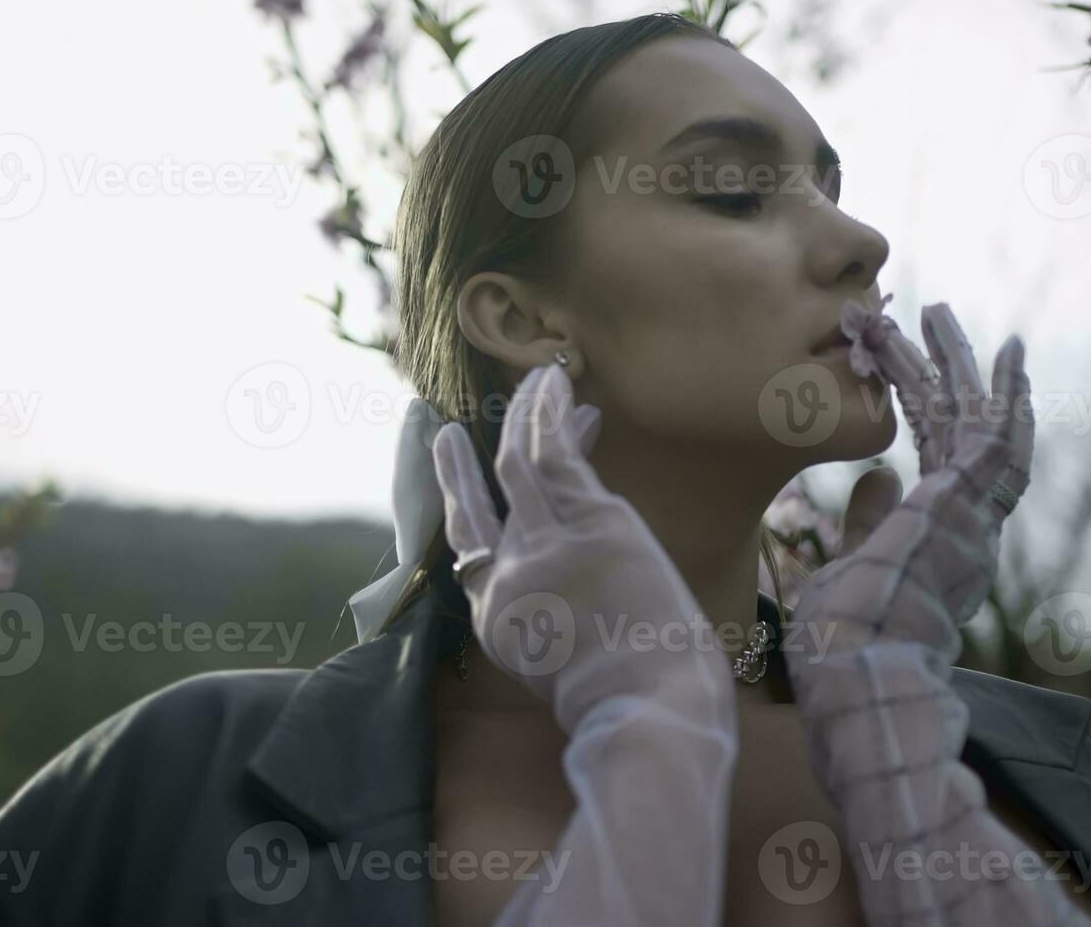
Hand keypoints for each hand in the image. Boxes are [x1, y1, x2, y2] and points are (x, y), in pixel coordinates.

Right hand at [431, 363, 736, 926]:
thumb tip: (587, 618)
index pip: (473, 558)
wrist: (647, 707)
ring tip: (529, 382)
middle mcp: (506, 578)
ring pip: (519, 464)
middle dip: (458, 469)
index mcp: (497, 623)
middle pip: (475, 508)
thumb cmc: (628, 707)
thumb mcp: (569, 679)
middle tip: (443, 434)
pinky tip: (557, 385)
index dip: (469, 517)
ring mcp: (542, 544)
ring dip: (524, 417)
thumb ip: (559, 637)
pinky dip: (553, 413)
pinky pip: (557, 450)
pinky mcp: (586, 519)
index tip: (473, 491)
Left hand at [784, 309, 1081, 924]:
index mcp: (935, 538)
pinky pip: (1000, 440)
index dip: (919, 403)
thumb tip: (879, 473)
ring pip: (973, 420)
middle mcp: (964, 523)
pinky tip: (1009, 351)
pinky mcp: (973, 507)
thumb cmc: (845, 646)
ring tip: (943, 312)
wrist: (860, 677)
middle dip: (939, 367)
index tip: (895, 363)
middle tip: (927, 314)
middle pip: (955, 426)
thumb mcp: (846, 570)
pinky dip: (1009, 396)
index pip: (933, 454)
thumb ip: (867, 523)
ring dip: (960, 364)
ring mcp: (973, 515)